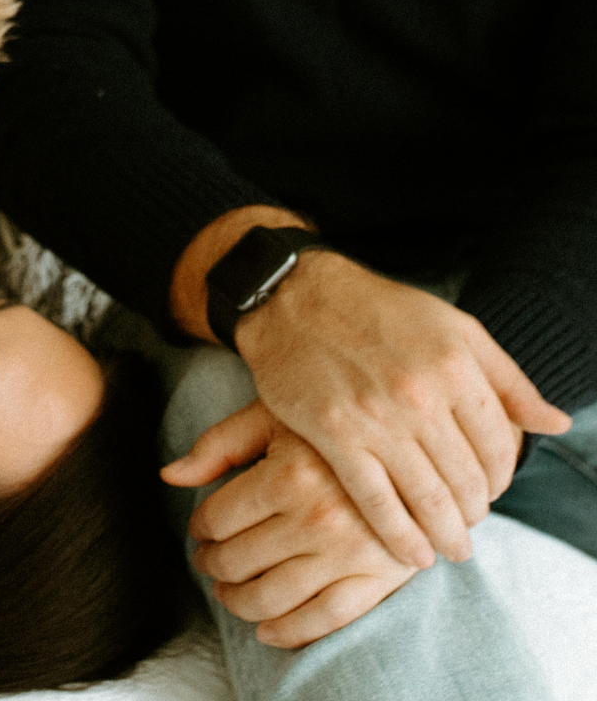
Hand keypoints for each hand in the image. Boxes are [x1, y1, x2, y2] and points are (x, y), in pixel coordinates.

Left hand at [166, 401, 419, 646]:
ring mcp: (351, 551)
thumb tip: (169, 476)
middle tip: (210, 562)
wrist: (428, 440)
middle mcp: (318, 516)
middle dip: (213, 566)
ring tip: (230, 593)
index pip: (216, 519)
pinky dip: (289, 631)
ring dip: (240, 602)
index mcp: (288, 473)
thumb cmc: (341, 421)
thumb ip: (221, 444)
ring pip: (272, 596)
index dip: (200, 529)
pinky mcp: (381, 577)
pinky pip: (326, 618)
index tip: (202, 531)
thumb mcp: (279, 415)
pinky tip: (268, 629)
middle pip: (237, 561)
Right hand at [231, 253, 568, 567]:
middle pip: (466, 479)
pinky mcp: (333, 436)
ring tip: (452, 551)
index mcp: (456, 368)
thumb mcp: (456, 328)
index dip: (502, 478)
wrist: (294, 298)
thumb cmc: (379, 309)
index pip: (498, 445)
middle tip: (469, 526)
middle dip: (474, 512)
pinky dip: (398, 534)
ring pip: (427, 497)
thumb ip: (509, 379)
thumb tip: (557, 424)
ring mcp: (375, 420)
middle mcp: (421, 396)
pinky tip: (412, 553)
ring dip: (445, 533)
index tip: (491, 492)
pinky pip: (375, 500)